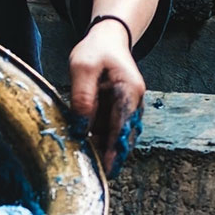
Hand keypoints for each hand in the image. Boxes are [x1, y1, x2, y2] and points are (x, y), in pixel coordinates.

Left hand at [68, 19, 145, 177]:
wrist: (107, 39)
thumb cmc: (95, 51)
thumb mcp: (83, 67)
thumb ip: (83, 96)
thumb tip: (81, 126)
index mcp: (130, 90)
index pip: (123, 125)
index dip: (115, 148)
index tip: (108, 169)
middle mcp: (133, 102)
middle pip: (123, 135)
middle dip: (110, 155)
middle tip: (95, 174)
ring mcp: (127, 108)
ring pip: (116, 135)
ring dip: (103, 149)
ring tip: (87, 164)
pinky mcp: (117, 111)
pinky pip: (109, 130)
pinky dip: (99, 140)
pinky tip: (85, 149)